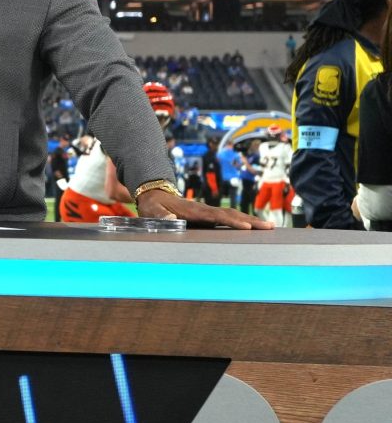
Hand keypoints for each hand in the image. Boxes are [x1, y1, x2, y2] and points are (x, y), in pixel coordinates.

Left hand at [135, 185, 271, 229]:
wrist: (154, 194)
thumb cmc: (153, 205)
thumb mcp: (152, 211)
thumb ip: (161, 216)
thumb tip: (173, 219)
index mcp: (194, 210)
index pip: (217, 216)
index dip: (232, 222)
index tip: (247, 228)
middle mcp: (205, 209)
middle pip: (232, 215)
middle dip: (251, 221)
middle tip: (270, 227)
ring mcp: (208, 212)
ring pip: (233, 215)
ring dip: (251, 220)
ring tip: (270, 226)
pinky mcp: (208, 215)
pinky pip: (228, 218)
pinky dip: (243, 221)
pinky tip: (254, 227)